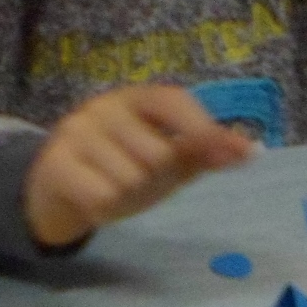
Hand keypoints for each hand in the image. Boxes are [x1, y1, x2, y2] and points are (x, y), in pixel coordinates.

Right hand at [23, 85, 254, 248]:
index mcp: (132, 99)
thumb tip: (252, 150)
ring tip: (110, 186)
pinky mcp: (56, 162)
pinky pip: (102, 194)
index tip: (231, 155)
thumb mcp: (164, 161)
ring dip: (127, 193)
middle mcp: (102, 107)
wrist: (54, 190)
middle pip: (156, 152)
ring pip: (129, 177)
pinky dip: (105, 207)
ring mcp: (75, 132)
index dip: (202, 126)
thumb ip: (204, 153)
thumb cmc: (117, 169)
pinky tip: (92, 197)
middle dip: (154, 176)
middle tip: (135, 178)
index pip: (172, 100)